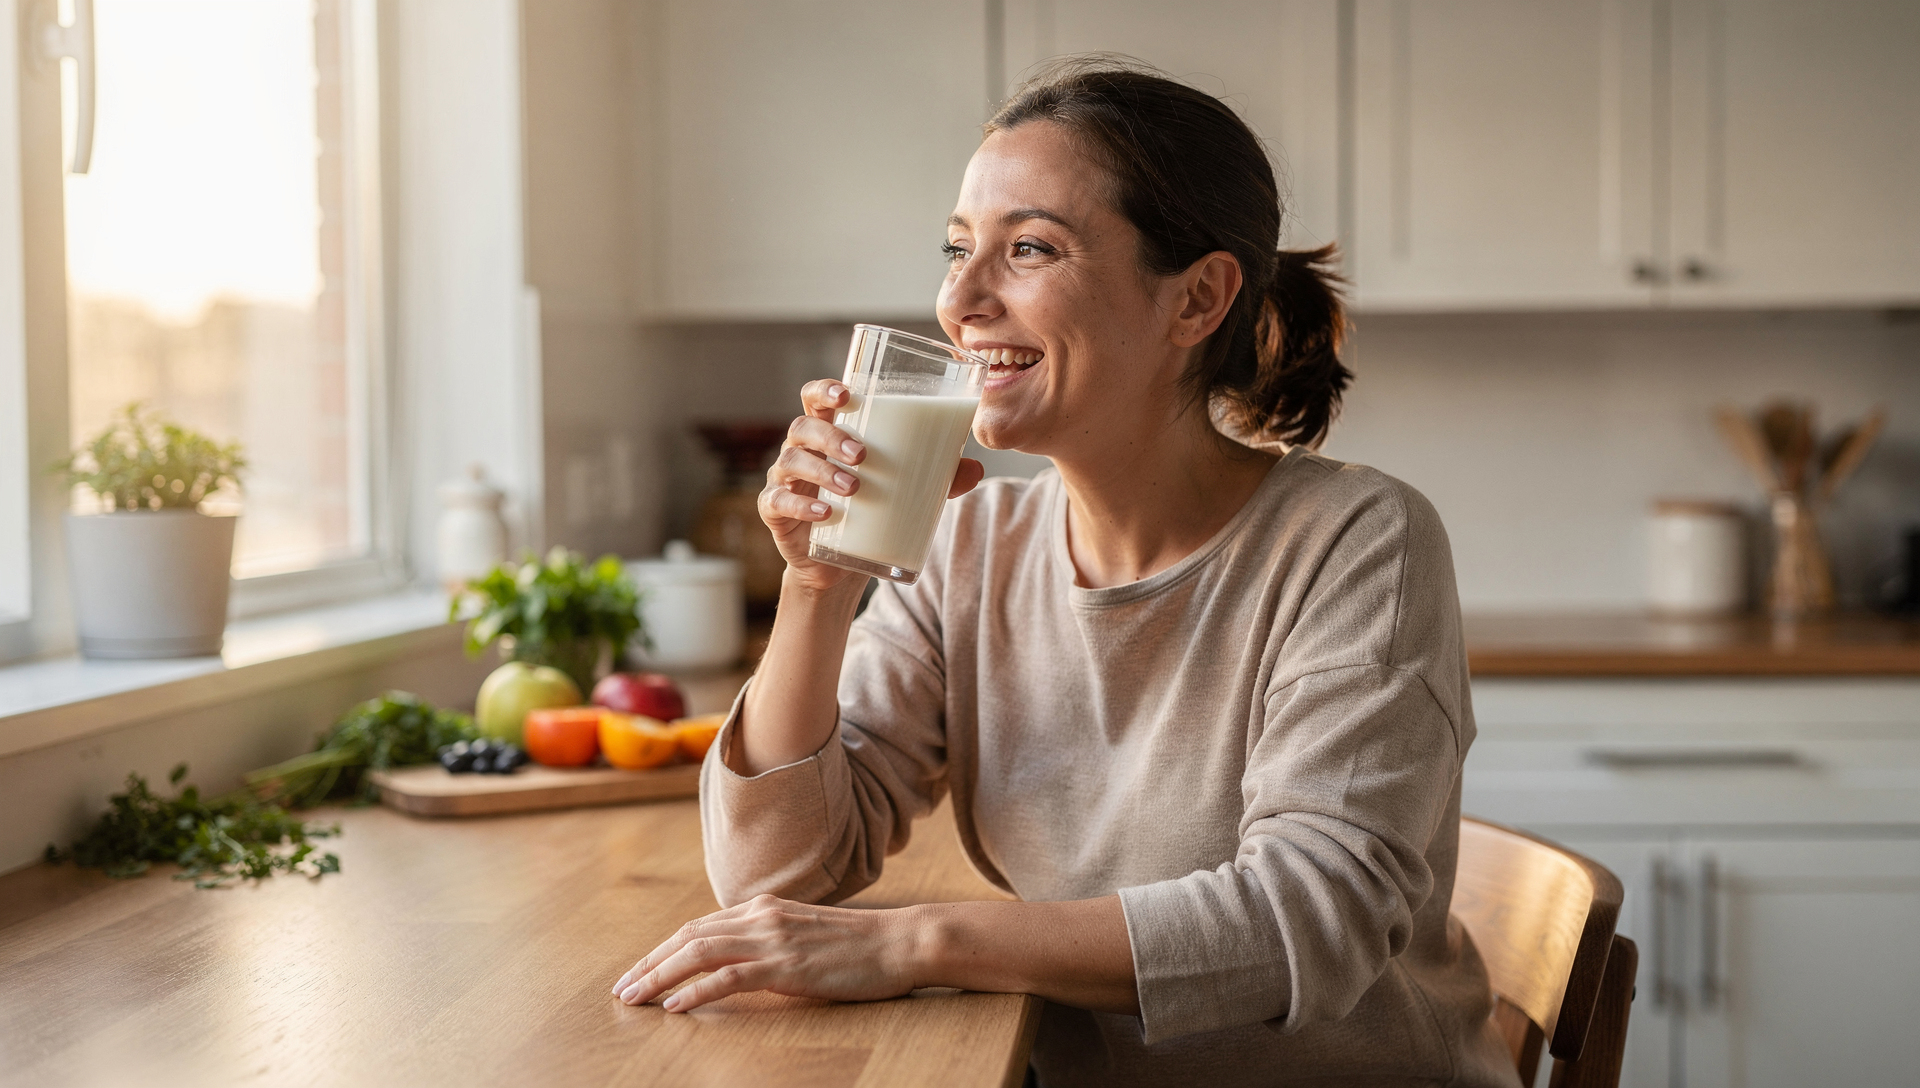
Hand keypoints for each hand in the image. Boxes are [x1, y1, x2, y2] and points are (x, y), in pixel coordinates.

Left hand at [611, 894, 920, 1011]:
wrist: (900, 943)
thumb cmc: (858, 947)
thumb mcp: (804, 936)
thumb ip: (770, 941)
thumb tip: (738, 963)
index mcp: (764, 908)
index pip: (698, 927)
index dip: (662, 950)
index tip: (638, 972)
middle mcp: (761, 917)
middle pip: (688, 936)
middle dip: (649, 963)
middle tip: (621, 989)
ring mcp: (773, 939)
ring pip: (698, 953)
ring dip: (659, 976)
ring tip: (633, 999)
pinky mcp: (786, 966)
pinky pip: (729, 977)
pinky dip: (696, 991)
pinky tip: (675, 1006)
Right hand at [761, 380, 985, 593]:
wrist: (840, 563)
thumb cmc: (870, 508)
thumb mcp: (904, 490)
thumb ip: (937, 477)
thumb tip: (976, 469)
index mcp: (828, 432)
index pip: (816, 398)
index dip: (825, 390)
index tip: (846, 394)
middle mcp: (802, 450)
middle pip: (804, 426)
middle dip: (831, 435)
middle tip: (862, 454)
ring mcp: (786, 479)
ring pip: (792, 461)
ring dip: (822, 471)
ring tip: (854, 487)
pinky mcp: (776, 512)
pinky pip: (778, 501)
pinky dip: (800, 506)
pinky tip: (824, 515)